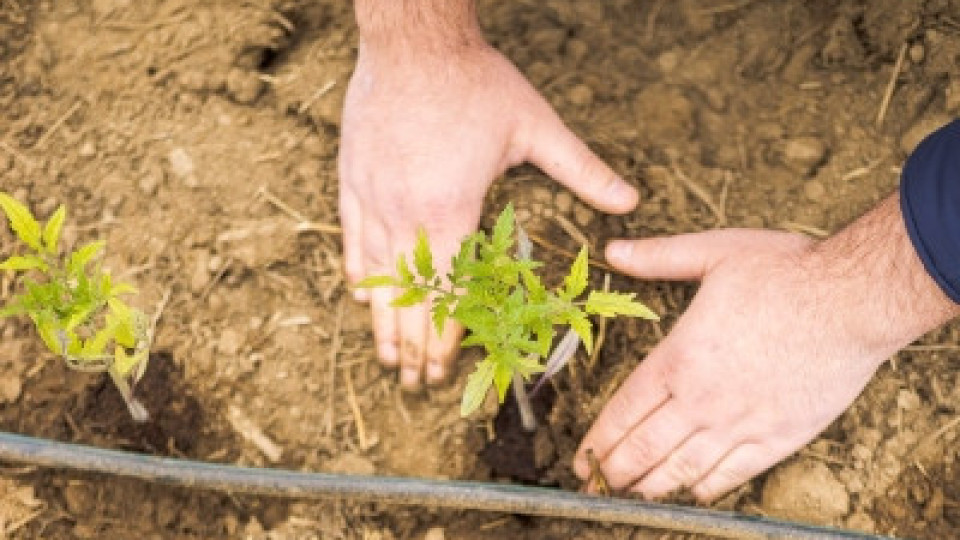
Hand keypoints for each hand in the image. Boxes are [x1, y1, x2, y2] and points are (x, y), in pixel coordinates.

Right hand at [339, 21, 637, 388]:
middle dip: (411, 347)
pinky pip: (350, 237)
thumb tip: (632, 200)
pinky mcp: (352, 178)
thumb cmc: (476, 82)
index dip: (444, 338)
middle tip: (413, 383)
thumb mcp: (535, 126)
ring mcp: (372, 198)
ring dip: (382, 322)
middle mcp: (405, 215)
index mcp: (450, 211)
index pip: (446, 294)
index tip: (444, 372)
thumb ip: (583, 170)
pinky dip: (357, 272)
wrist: (414, 40)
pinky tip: (360, 295)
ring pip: (375, 276)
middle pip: (408, 298)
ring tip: (385, 358)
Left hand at [574, 195, 957, 501]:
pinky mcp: (779, 436)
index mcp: (679, 357)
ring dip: (650, 485)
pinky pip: (732, 473)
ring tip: (630, 494)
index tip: (582, 457)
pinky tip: (689, 491)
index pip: (624, 410)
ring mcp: (741, 422)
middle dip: (614, 471)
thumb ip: (658, 257)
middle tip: (595, 484)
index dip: (599, 439)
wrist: (853, 299)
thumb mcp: (713, 251)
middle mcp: (703, 398)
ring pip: (683, 469)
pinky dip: (704, 487)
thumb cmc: (785, 271)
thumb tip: (613, 249)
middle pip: (645, 448)